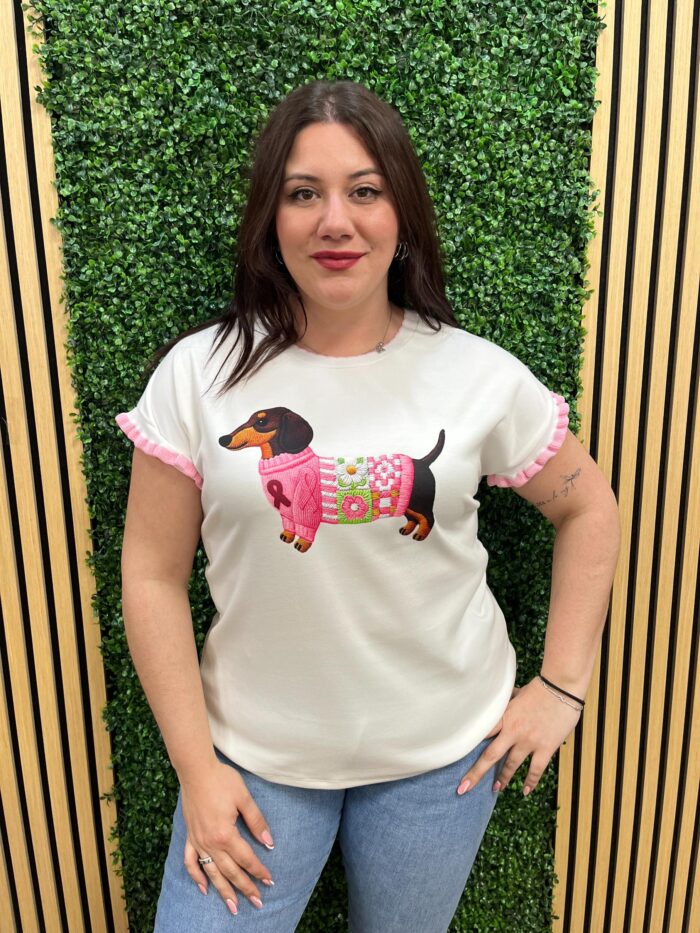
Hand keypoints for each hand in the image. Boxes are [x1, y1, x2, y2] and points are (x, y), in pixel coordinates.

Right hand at [180, 758, 274, 914]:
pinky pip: (190, 861)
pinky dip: (196, 876)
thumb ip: (256, 821)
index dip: (258, 870)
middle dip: (245, 888)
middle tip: (257, 902)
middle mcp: (210, 842)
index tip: (269, 881)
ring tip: (233, 907)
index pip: (246, 858)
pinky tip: (203, 888)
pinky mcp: (190, 836)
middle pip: (230, 871)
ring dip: (223, 891)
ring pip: (212, 872)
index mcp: (225, 834)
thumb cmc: (222, 780)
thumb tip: (269, 842)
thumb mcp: (244, 798)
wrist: (196, 770)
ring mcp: (198, 840)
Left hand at [457, 676, 581, 796]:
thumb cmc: (539, 688)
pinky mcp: (546, 748)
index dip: (467, 746)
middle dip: (476, 774)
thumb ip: (507, 703)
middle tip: (464, 788)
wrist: (561, 688)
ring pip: (511, 765)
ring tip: (496, 788)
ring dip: (503, 778)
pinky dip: (530, 781)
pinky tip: (525, 791)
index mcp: (503, 717)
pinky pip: (536, 769)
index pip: (481, 734)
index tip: (455, 757)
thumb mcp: (517, 694)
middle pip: (490, 756)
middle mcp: (512, 731)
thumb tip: (500, 701)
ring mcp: (529, 741)